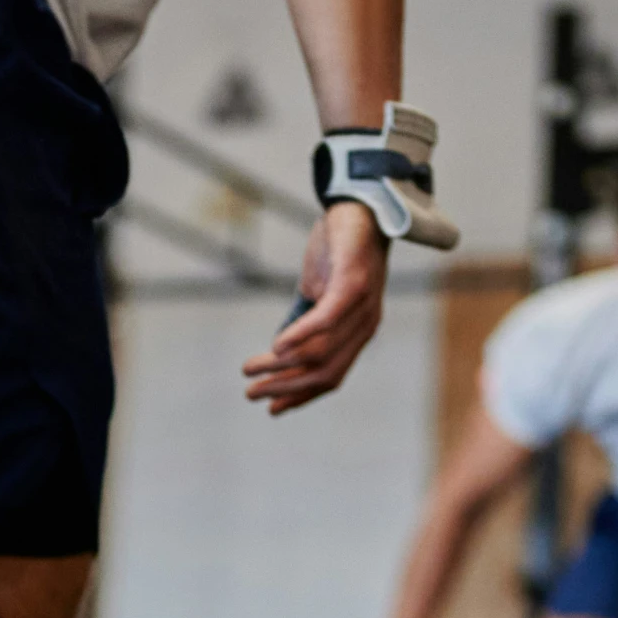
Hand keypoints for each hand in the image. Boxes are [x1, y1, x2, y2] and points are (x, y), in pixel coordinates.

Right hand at [242, 202, 387, 413]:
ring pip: (322, 351)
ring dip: (282, 365)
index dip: (300, 396)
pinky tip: (277, 346)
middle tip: (252, 393)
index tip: (271, 410)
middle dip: (285, 387)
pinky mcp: (353, 283)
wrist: (361, 207)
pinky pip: (328, 320)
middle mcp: (365, 325)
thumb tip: (280, 352)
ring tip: (252, 369)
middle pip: (325, 371)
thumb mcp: (318, 293)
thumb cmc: (339, 249)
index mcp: (358, 332)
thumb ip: (305, 322)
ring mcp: (362, 306)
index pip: (331, 376)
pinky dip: (301, 336)